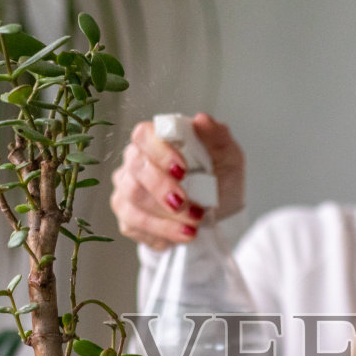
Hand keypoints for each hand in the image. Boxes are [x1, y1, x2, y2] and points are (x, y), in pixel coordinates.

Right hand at [110, 112, 244, 250]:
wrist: (220, 219)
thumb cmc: (221, 182)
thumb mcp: (229, 158)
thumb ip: (217, 136)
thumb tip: (202, 120)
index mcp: (157, 140)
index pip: (143, 135)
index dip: (159, 151)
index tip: (182, 170)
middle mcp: (136, 163)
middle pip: (135, 169)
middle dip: (162, 189)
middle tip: (188, 205)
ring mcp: (127, 191)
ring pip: (132, 202)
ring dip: (165, 217)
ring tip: (194, 225)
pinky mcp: (127, 219)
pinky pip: (133, 227)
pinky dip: (161, 234)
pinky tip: (181, 234)